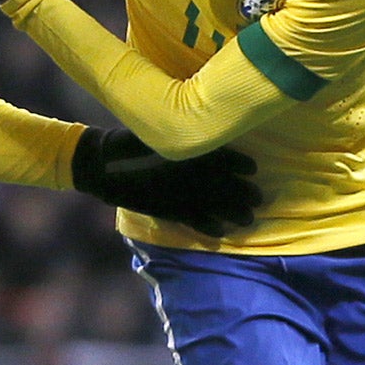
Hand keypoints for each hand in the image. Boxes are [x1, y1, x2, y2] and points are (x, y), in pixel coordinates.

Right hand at [70, 128, 260, 236]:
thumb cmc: (132, 142)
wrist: (105, 164)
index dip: (245, 166)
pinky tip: (222, 233)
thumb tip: (210, 137)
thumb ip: (187, 136)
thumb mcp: (162, 131)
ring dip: (237, 214)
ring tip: (247, 219)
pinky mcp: (170, 211)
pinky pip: (197, 223)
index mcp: (194, 150)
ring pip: (220, 207)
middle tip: (258, 199)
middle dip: (247, 194)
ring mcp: (183, 194)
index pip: (231, 159)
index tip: (253, 170)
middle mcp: (194, 173)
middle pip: (231, 186)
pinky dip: (211, 229)